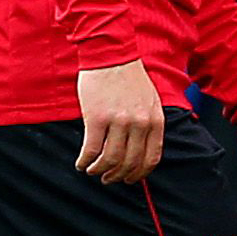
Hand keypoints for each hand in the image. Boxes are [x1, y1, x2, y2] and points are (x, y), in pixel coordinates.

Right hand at [75, 59, 164, 184]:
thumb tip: (142, 151)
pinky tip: (81, 162)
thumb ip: (149, 124)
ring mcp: (118, 121)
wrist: (111, 56)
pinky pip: (91, 150)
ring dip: (99, 171)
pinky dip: (85, 161)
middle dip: (117, 176)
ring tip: (92, 170)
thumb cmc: (130, 78)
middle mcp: (139, 123)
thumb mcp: (151, 101)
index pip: (151, 158)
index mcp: (155, 120)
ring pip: (110, 160)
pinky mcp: (96, 118)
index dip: (139, 174)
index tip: (129, 179)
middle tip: (107, 178)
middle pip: (130, 163)